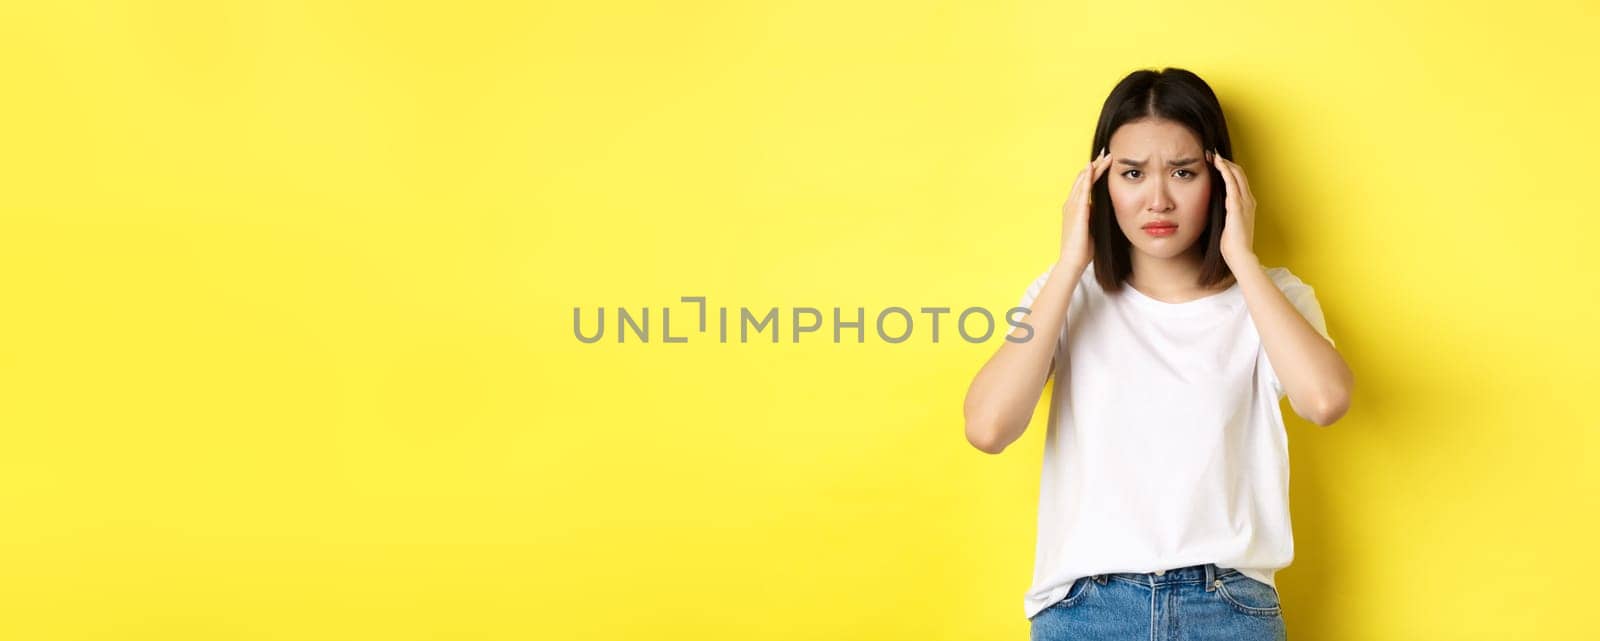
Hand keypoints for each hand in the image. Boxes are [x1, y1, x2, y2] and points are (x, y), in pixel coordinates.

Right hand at [1060, 148, 1114, 269]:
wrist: (1073, 261)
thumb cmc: (1083, 249)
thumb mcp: (1091, 228)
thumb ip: (1094, 216)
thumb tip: (1101, 208)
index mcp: (1074, 208)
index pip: (1085, 185)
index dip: (1094, 173)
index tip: (1104, 163)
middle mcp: (1071, 204)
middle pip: (1083, 179)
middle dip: (1094, 165)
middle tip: (1105, 152)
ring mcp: (1072, 207)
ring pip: (1083, 181)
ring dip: (1093, 167)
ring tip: (1104, 156)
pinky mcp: (1076, 211)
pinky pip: (1082, 190)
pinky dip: (1087, 178)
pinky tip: (1092, 167)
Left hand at [1210, 148, 1256, 265]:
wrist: (1240, 255)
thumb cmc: (1232, 245)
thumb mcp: (1227, 225)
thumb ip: (1225, 215)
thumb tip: (1213, 210)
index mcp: (1247, 205)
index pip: (1239, 181)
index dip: (1228, 169)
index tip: (1214, 162)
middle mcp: (1248, 200)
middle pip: (1239, 173)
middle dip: (1225, 162)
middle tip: (1211, 154)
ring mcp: (1245, 202)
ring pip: (1236, 174)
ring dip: (1224, 162)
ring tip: (1212, 154)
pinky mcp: (1237, 205)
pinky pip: (1232, 183)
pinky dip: (1225, 170)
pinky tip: (1217, 163)